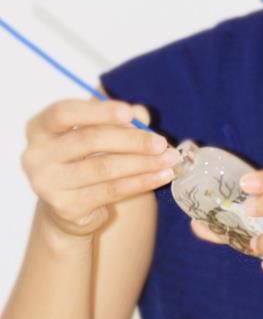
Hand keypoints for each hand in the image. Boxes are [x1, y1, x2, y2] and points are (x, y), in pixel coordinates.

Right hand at [21, 98, 180, 237]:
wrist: (69, 207)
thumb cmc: (85, 157)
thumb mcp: (97, 133)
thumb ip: (119, 120)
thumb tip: (142, 115)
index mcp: (40, 127)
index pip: (65, 112)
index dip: (99, 111)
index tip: (130, 112)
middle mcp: (36, 155)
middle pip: (89, 140)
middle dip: (132, 140)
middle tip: (162, 142)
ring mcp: (48, 183)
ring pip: (104, 168)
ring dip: (143, 163)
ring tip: (169, 159)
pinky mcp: (66, 207)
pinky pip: (111, 190)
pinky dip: (141, 182)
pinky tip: (161, 176)